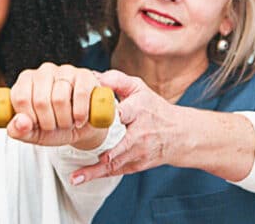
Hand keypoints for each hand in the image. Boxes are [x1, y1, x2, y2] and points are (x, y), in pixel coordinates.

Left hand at [6, 62, 106, 149]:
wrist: (81, 127)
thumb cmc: (53, 126)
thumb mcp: (32, 133)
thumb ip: (18, 130)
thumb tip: (21, 122)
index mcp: (25, 80)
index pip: (21, 98)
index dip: (30, 119)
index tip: (37, 124)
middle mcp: (43, 71)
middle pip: (40, 101)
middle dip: (48, 123)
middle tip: (54, 125)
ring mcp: (65, 70)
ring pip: (60, 99)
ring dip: (64, 121)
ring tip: (67, 122)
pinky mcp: (85, 75)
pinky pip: (80, 94)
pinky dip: (80, 114)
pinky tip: (79, 120)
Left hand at [71, 69, 190, 182]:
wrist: (179, 135)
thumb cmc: (154, 109)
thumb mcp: (139, 89)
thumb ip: (116, 80)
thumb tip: (92, 76)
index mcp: (140, 110)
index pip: (126, 113)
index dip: (112, 115)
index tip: (96, 116)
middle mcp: (141, 133)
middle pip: (122, 144)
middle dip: (107, 151)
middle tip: (87, 153)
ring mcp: (139, 151)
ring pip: (116, 163)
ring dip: (95, 171)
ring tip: (75, 177)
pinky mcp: (136, 164)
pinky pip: (115, 171)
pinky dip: (98, 175)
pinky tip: (81, 179)